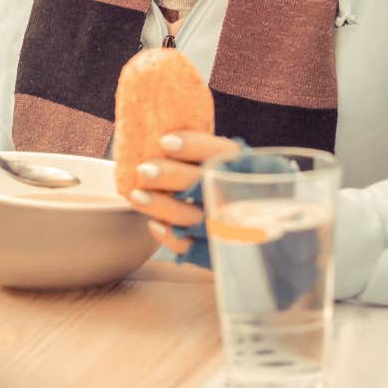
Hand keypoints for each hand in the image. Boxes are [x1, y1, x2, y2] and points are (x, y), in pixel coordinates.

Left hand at [125, 131, 238, 254]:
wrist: (251, 231)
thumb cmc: (225, 186)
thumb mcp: (225, 165)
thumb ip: (201, 152)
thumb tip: (160, 136)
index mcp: (246, 168)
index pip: (224, 153)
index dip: (195, 146)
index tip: (165, 141)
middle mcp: (241, 197)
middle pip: (207, 185)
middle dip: (172, 176)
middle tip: (143, 170)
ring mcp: (231, 228)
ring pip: (195, 217)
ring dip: (162, 206)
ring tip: (136, 195)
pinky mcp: (216, 251)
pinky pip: (192, 248)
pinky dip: (171, 236)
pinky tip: (154, 224)